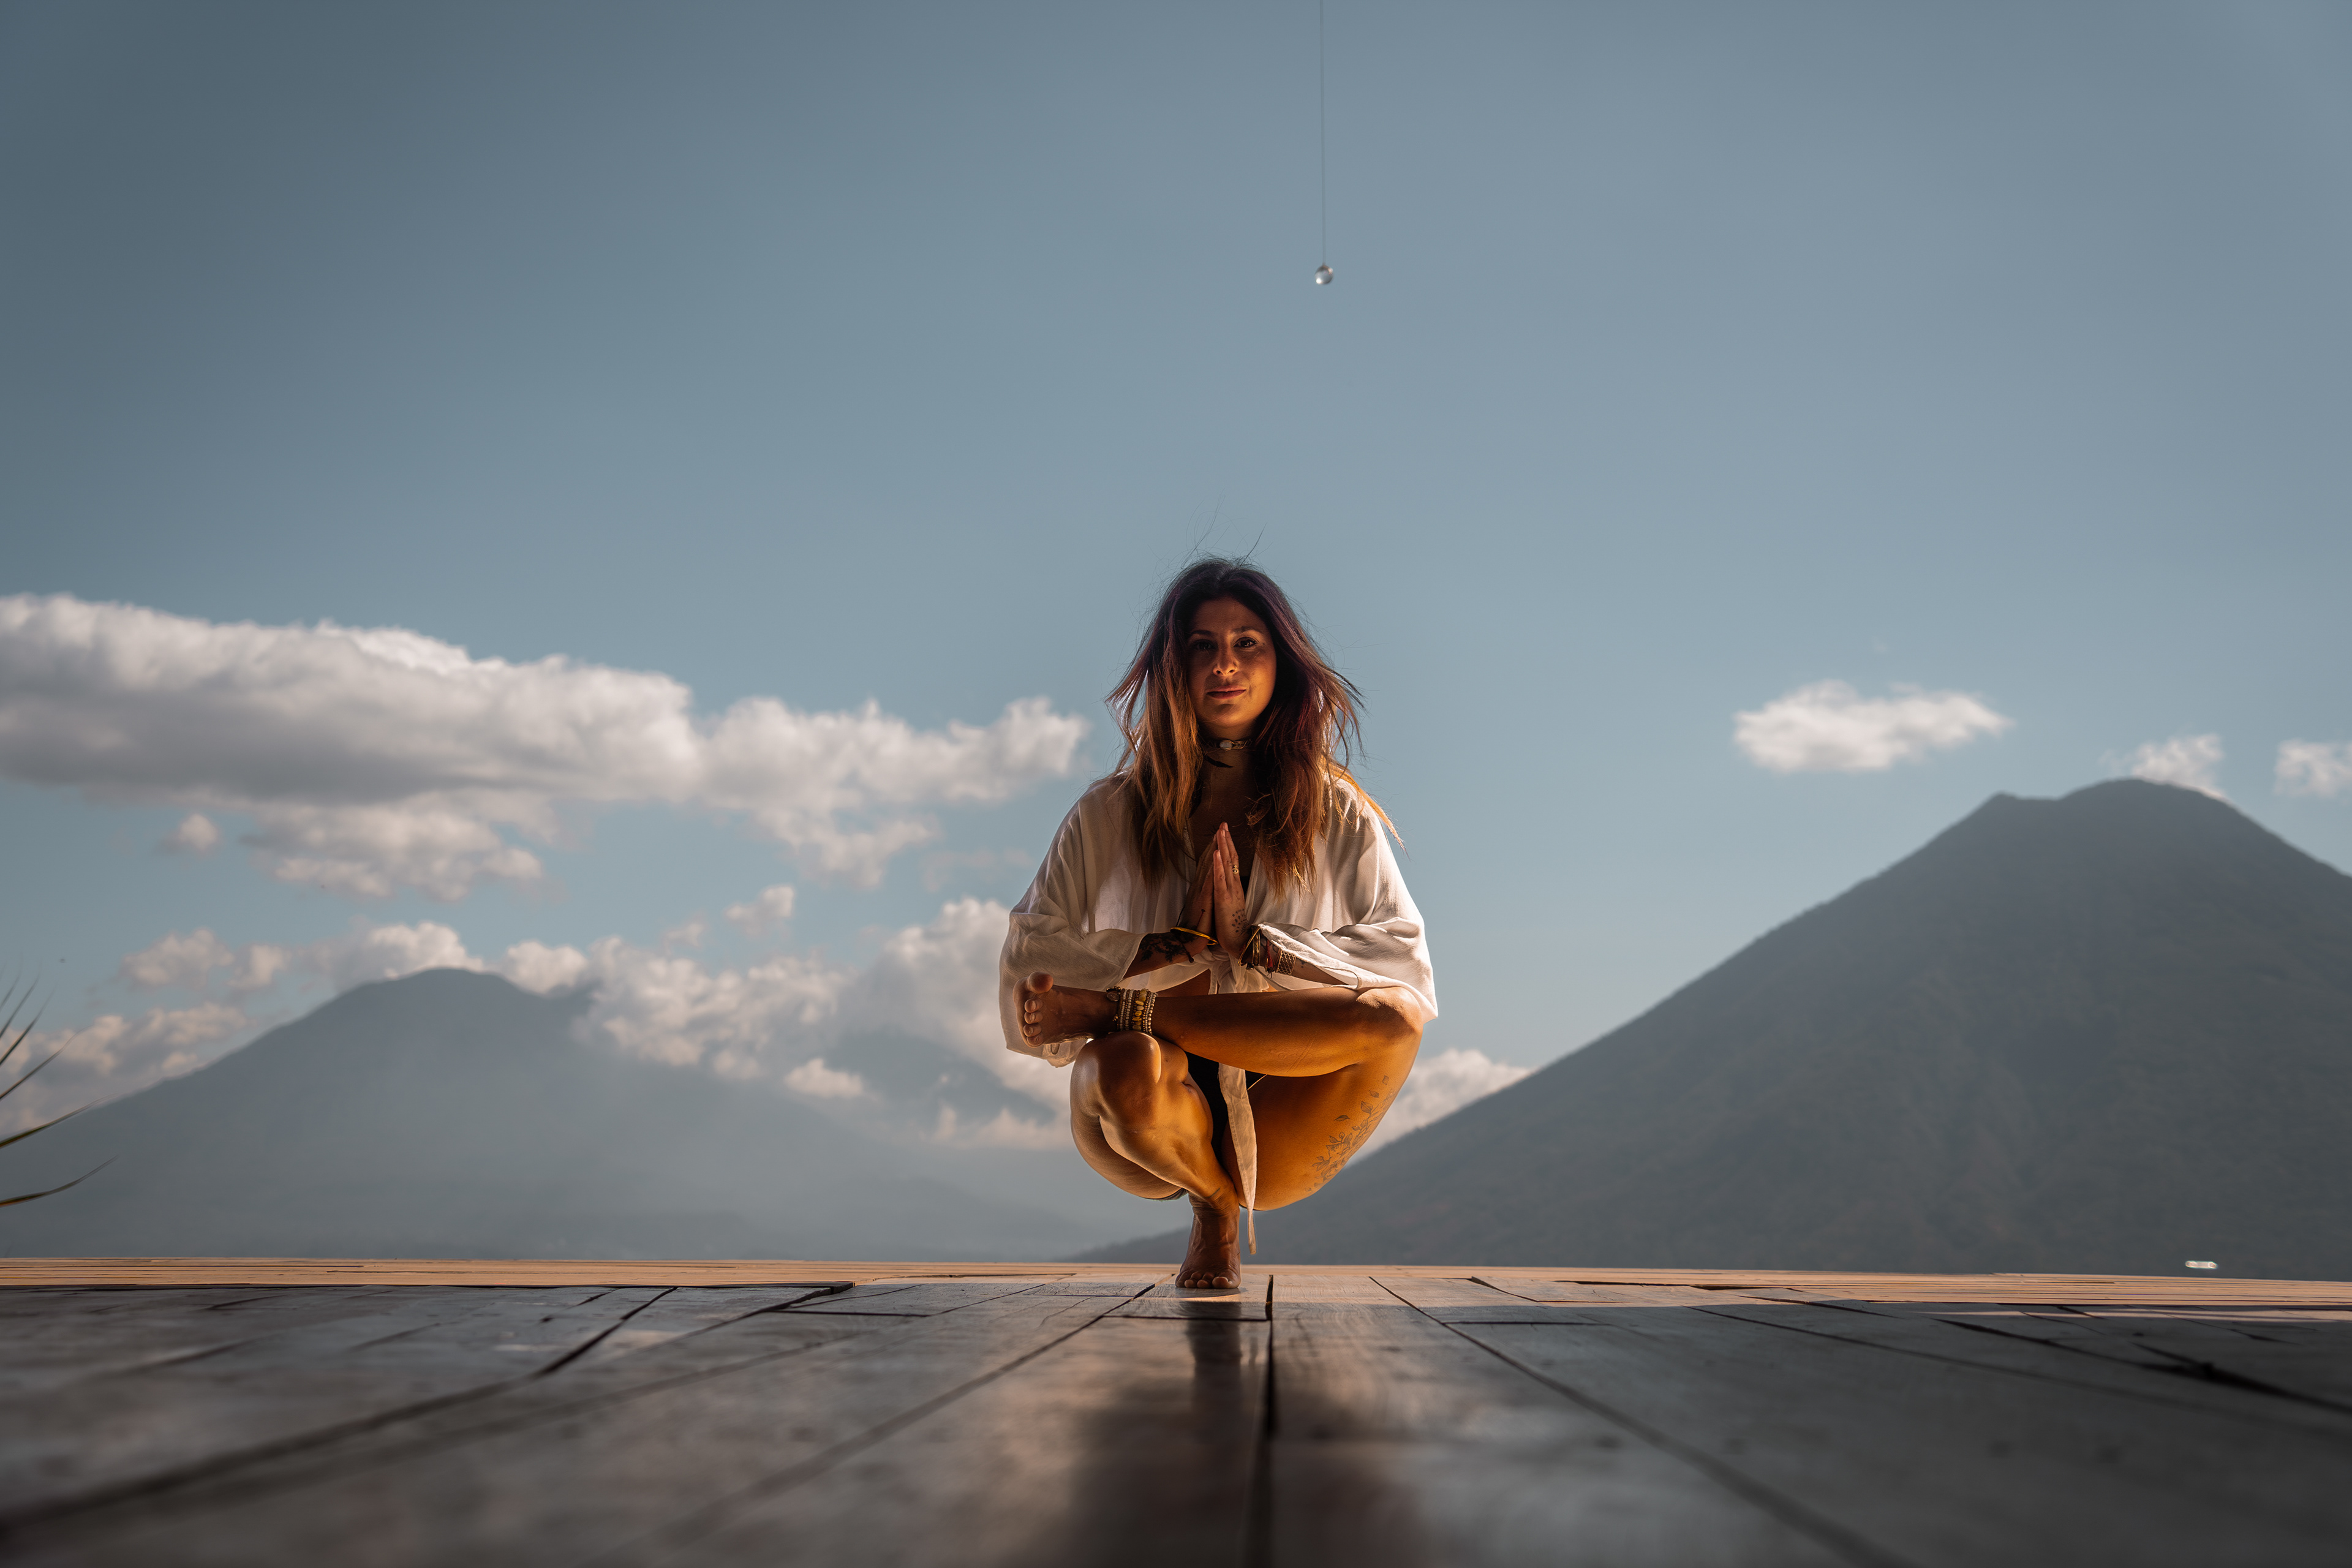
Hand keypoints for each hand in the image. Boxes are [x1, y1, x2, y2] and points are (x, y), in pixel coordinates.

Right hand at [1020, 973, 1112, 1045]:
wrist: (1087, 1015)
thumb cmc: (1070, 997)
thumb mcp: (1053, 984)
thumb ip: (1042, 980)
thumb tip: (1046, 981)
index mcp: (1031, 991)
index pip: (1022, 989)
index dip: (1026, 1000)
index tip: (1035, 1002)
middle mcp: (1030, 1007)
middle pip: (1023, 1011)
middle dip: (1027, 1014)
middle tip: (1037, 1014)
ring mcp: (1036, 1023)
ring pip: (1026, 1027)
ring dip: (1028, 1028)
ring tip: (1035, 1026)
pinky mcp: (1041, 1036)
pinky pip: (1032, 1040)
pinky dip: (1032, 1039)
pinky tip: (1038, 1037)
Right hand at [1180, 839, 1216, 945]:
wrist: (1193, 939)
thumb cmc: (1201, 924)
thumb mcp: (1206, 905)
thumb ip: (1207, 893)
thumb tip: (1211, 885)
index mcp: (1203, 886)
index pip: (1210, 864)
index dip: (1215, 848)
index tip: (1221, 834)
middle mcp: (1201, 885)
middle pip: (1209, 860)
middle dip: (1216, 842)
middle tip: (1222, 826)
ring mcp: (1202, 891)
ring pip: (1209, 866)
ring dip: (1214, 848)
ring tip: (1220, 833)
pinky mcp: (1204, 899)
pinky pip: (1209, 880)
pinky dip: (1212, 867)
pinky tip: (1215, 855)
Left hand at [1207, 822, 1248, 954]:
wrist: (1236, 941)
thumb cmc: (1231, 925)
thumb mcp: (1230, 905)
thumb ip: (1229, 892)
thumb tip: (1226, 883)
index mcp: (1234, 887)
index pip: (1231, 862)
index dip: (1228, 846)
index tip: (1224, 832)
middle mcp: (1233, 886)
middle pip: (1231, 858)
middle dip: (1226, 840)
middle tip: (1223, 824)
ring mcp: (1229, 891)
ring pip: (1226, 864)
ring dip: (1223, 846)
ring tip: (1220, 831)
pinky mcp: (1223, 898)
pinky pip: (1220, 878)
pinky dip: (1218, 864)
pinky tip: (1216, 852)